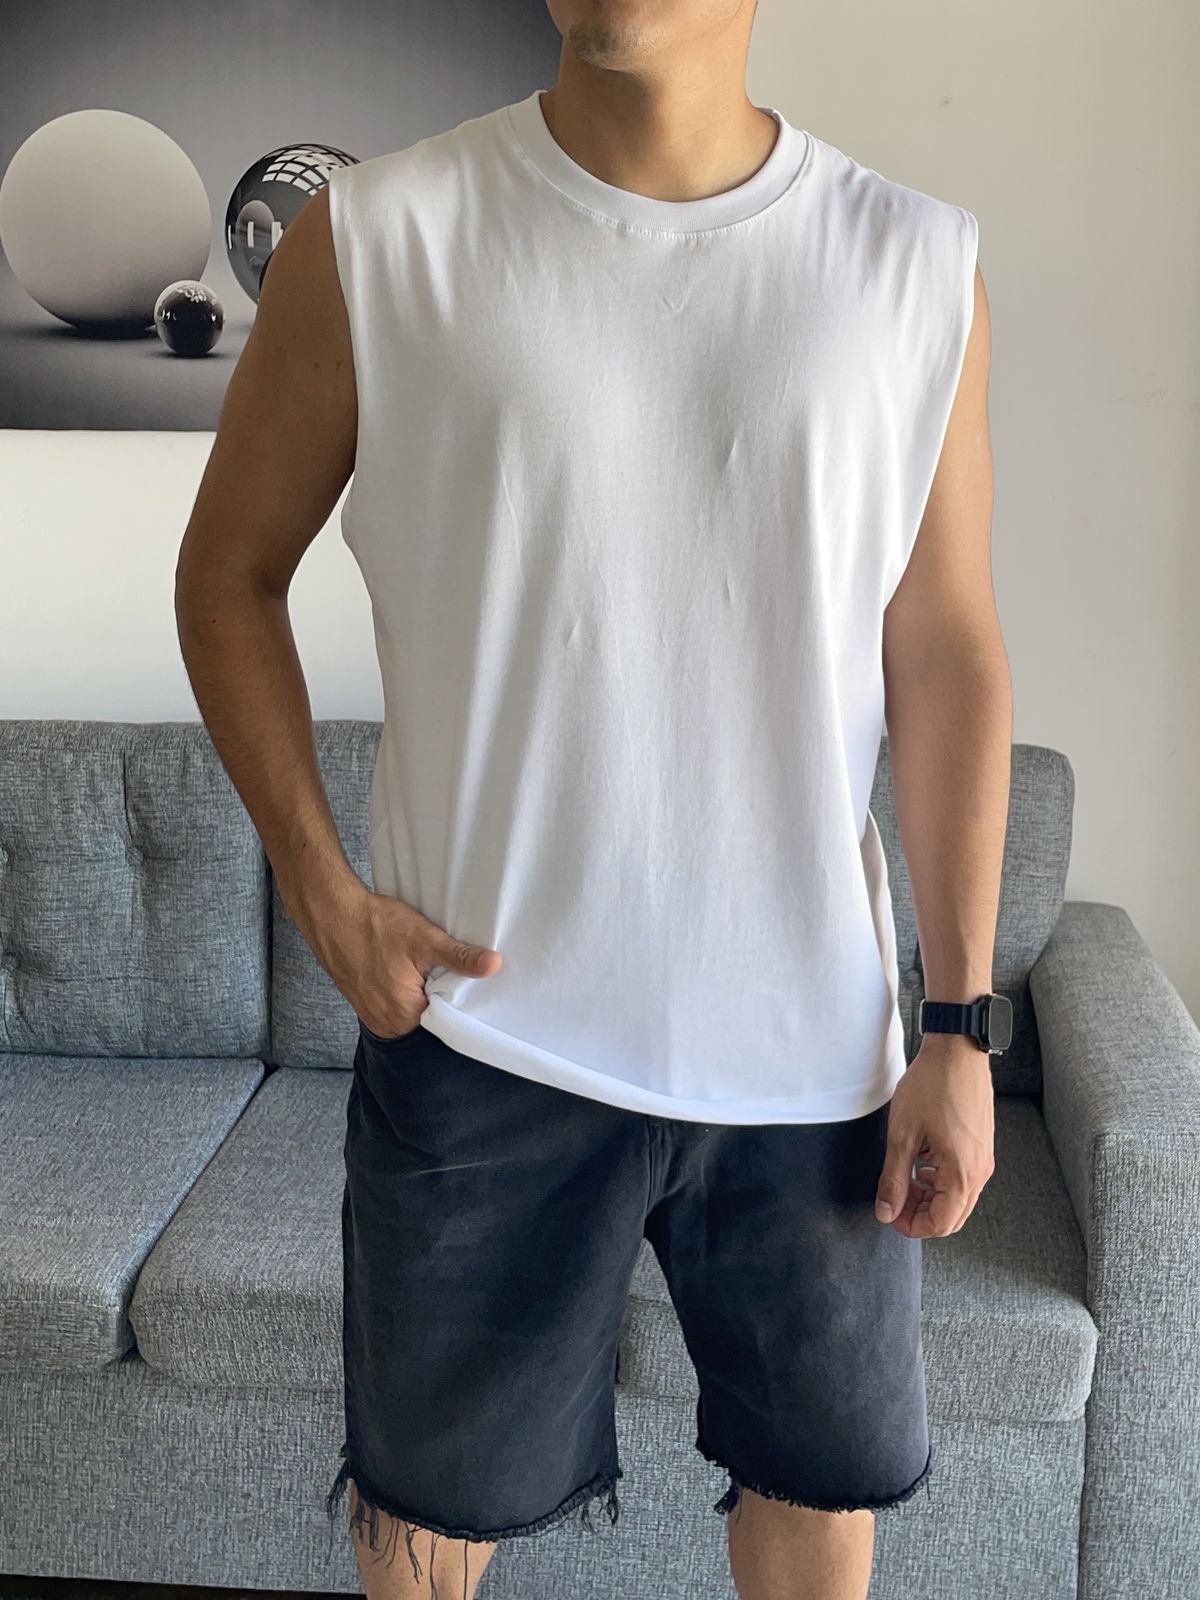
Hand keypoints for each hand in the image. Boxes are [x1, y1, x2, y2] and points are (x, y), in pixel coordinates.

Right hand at [297, 879, 502, 1039]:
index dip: (460, 1003)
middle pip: (428, 1019)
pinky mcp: (362, 1002)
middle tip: (446, 973)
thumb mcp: (425, 939)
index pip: (446, 1023)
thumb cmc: (374, 925)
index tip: (469, 985)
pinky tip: (407, 970)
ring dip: (421, 994)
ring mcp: (370, 1014)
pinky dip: (405, 991)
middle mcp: (384, 1023)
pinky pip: (393, 1004)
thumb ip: (460, 957)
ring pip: (411, 1011)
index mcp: (402, 1016)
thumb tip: (494, 966)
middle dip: (440, 998)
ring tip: (426, 970)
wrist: (331, 912)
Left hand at [874, 1034, 995, 1237]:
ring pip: (958, 1199)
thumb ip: (893, 1179)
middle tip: (895, 1200)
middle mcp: (980, 1171)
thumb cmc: (932, 1086)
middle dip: (920, 1215)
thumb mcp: (902, 1135)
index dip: (911, 1226)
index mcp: (962, 1173)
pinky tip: (921, 1164)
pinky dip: (942, 1182)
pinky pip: (964, 1180)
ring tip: (905, 1179)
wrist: (957, 1051)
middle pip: (952, 1217)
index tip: (889, 1213)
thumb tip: (886, 1211)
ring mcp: (984, 1159)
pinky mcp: (982, 1147)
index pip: (940, 1224)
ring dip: (930, 1198)